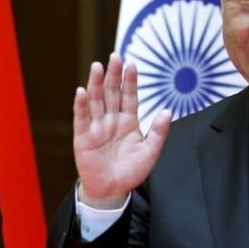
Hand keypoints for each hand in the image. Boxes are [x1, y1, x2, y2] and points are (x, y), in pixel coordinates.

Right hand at [73, 52, 170, 208]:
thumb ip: (158, 132)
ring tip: (97, 66)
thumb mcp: (150, 153)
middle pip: (111, 93)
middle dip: (113, 75)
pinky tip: (82, 92)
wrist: (111, 191)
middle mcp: (111, 120)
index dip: (130, 81)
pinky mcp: (83, 137)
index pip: (129, 96)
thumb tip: (167, 111)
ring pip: (96, 100)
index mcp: (128, 121)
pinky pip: (81, 118)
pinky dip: (81, 105)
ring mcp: (96, 127)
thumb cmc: (130, 172)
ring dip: (95, 83)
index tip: (132, 64)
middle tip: (115, 57)